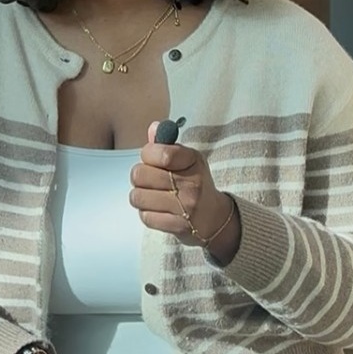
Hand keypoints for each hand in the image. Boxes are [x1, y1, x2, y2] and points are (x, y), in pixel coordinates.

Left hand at [129, 121, 240, 263]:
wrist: (215, 218)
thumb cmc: (195, 184)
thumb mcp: (186, 160)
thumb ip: (166, 144)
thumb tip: (153, 127)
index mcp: (193, 161)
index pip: (158, 152)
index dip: (147, 155)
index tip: (151, 159)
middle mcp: (192, 183)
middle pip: (140, 174)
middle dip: (139, 177)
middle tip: (148, 180)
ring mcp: (186, 207)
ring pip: (137, 197)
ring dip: (139, 197)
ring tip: (151, 196)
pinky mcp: (178, 226)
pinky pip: (145, 217)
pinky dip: (147, 213)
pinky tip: (157, 210)